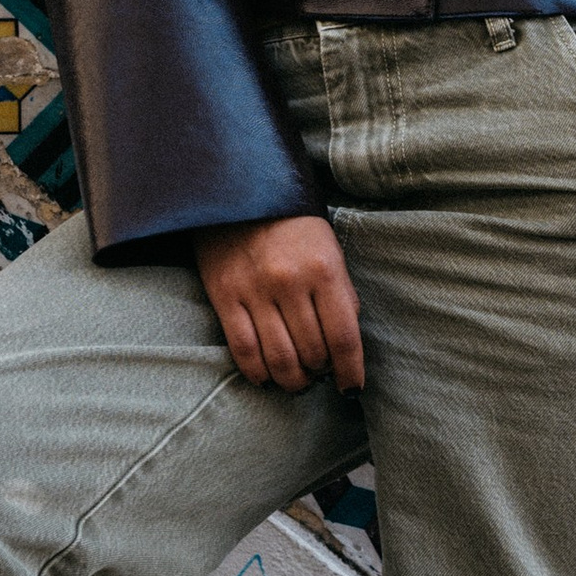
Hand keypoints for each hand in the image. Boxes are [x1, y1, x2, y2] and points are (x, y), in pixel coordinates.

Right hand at [196, 215, 364, 393]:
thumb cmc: (292, 221)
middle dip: (320, 373)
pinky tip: (267, 379)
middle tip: (320, 375)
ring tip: (297, 381)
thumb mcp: (328, 248)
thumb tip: (345, 343)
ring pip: (279, 359)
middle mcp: (291, 282)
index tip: (351, 388)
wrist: (240, 187)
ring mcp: (255, 290)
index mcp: (324, 269)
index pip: (343, 337)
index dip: (350, 371)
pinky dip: (258, 374)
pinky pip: (243, 349)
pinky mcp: (225, 295)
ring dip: (292, 380)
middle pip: (312, 353)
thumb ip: (340, 293)